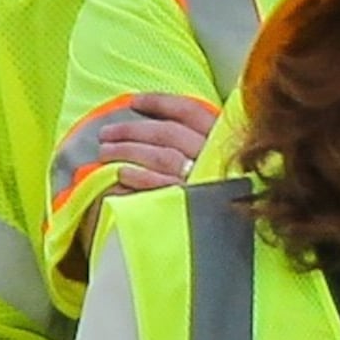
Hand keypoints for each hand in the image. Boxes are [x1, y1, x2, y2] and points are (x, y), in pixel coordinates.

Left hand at [94, 93, 221, 195]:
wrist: (235, 236)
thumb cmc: (229, 194)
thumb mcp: (226, 160)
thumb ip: (204, 141)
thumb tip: (160, 123)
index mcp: (227, 140)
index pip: (191, 112)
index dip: (161, 103)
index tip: (135, 102)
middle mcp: (217, 157)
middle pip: (168, 133)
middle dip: (133, 129)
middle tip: (106, 132)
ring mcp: (204, 180)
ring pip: (160, 156)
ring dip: (128, 150)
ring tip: (105, 151)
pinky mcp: (192, 203)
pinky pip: (160, 185)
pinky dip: (138, 176)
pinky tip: (120, 174)